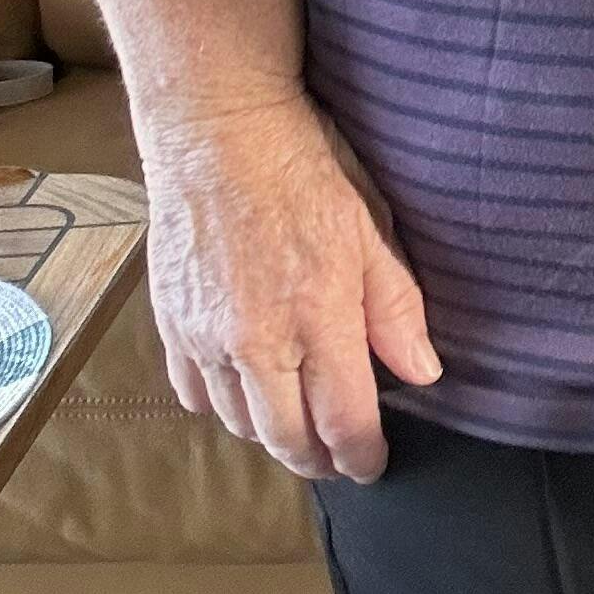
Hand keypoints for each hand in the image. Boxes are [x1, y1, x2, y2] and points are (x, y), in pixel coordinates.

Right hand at [138, 89, 443, 483]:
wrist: (217, 129)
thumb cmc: (302, 167)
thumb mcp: (370, 229)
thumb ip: (396, 310)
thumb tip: (423, 372)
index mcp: (318, 318)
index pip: (344, 422)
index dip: (362, 456)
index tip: (373, 464)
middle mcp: (257, 341)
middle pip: (287, 440)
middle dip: (318, 460)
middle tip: (338, 458)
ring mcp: (206, 337)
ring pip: (239, 425)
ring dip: (272, 436)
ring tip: (298, 425)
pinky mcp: (171, 325)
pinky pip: (194, 395)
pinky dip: (223, 406)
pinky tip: (247, 391)